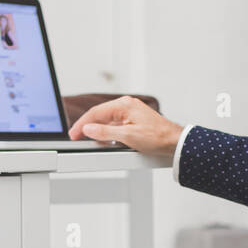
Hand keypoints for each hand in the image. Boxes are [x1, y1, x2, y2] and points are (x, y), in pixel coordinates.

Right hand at [68, 95, 183, 163]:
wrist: (174, 142)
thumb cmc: (157, 137)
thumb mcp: (128, 136)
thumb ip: (106, 132)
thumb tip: (89, 129)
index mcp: (124, 105)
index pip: (96, 112)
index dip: (82, 124)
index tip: (73, 133)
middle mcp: (126, 106)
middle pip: (100, 116)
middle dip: (88, 127)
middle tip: (76, 137)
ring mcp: (130, 114)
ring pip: (107, 122)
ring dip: (98, 131)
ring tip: (89, 141)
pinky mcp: (133, 122)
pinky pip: (115, 126)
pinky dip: (108, 134)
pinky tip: (105, 142)